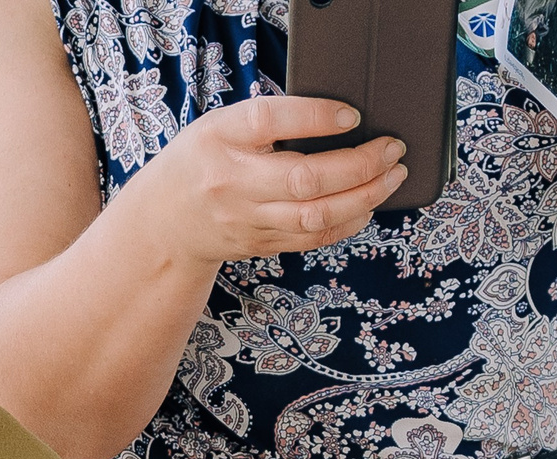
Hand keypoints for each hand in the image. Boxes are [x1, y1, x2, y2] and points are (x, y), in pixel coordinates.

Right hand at [126, 96, 407, 262]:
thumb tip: (340, 117)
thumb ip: (270, 118)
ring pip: (316, 216)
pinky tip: (367, 206)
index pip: (271, 121)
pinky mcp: (260, 244)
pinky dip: (348, 223)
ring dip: (365, 196)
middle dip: (361, 165)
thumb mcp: (221, 126)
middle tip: (393, 149)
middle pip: (306, 179)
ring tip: (393, 176)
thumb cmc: (201, 162)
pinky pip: (312, 238)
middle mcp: (233, 182)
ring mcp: (247, 219)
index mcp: (221, 138)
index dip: (318, 117)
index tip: (353, 116)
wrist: (163, 223)